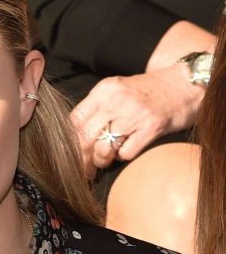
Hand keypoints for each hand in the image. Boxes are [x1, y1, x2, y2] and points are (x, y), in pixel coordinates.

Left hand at [70, 65, 204, 177]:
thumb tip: (74, 137)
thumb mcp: (119, 90)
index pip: (75, 120)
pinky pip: (126, 153)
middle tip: (82, 170)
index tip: (68, 155)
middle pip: (85, 137)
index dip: (69, 142)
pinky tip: (128, 150)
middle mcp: (117, 100)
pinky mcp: (150, 128)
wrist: (185, 84)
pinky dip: (123, 157)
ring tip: (105, 160)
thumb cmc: (149, 91)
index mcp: (105, 90)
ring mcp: (134, 114)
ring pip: (103, 148)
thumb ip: (97, 108)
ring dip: (102, 160)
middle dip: (81, 159)